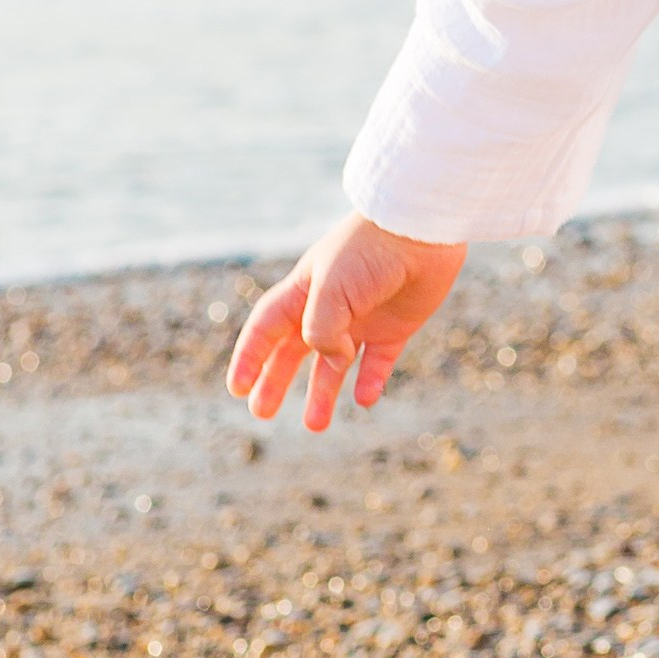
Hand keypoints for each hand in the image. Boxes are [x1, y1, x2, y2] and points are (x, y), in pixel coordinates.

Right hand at [227, 213, 465, 432]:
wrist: (422, 231)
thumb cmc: (369, 252)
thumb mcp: (331, 289)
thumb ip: (321, 331)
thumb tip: (333, 361)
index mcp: (303, 291)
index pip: (266, 328)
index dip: (250, 357)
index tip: (236, 388)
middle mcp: (328, 308)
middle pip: (293, 352)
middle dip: (275, 381)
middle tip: (261, 413)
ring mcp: (361, 320)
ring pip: (334, 365)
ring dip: (322, 394)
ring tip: (314, 426)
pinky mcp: (395, 329)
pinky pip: (377, 364)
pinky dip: (369, 383)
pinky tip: (364, 400)